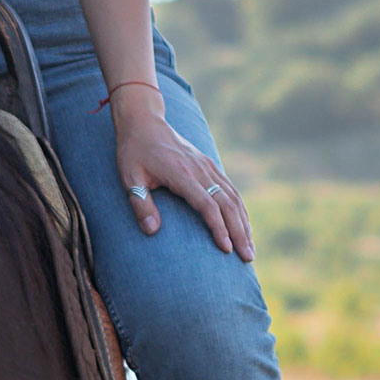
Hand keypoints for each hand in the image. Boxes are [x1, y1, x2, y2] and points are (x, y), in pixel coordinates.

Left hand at [111, 86, 252, 259]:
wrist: (145, 122)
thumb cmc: (134, 152)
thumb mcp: (129, 177)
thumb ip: (140, 204)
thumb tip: (152, 231)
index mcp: (182, 174)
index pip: (207, 204)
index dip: (218, 227)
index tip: (225, 249)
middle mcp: (200, 170)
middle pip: (227, 204)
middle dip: (239, 232)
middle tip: (247, 257)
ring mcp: (207, 167)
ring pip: (233, 197)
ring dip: (244, 223)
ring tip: (249, 248)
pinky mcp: (209, 166)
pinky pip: (230, 189)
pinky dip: (240, 209)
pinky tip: (244, 225)